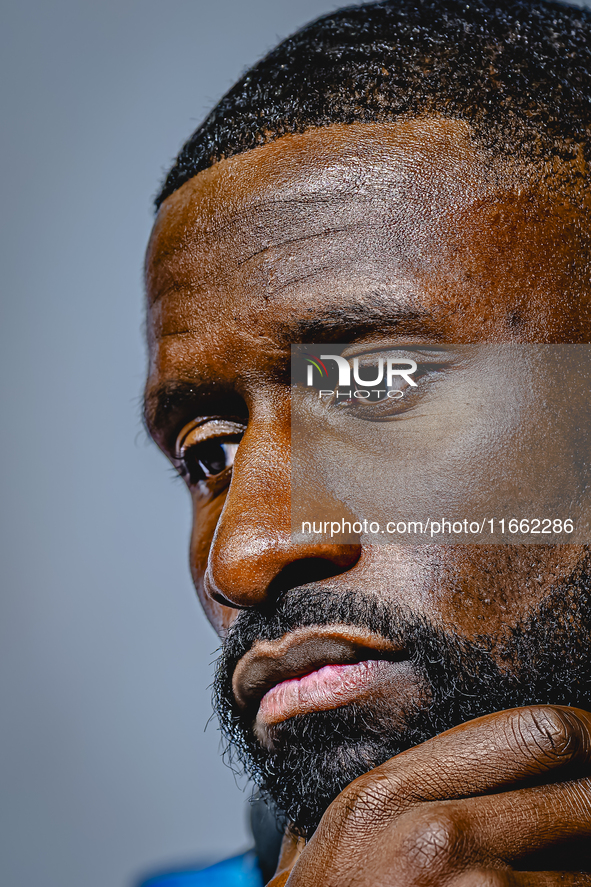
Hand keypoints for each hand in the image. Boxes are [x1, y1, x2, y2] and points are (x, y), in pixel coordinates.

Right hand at [268, 706, 590, 885]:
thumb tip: (504, 751)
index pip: (531, 732)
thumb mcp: (357, 816)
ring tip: (576, 856)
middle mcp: (438, 835)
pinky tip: (556, 882)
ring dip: (589, 861)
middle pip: (581, 796)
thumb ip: (420, 775)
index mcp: (398, 787)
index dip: (585, 730)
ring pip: (586, 870)